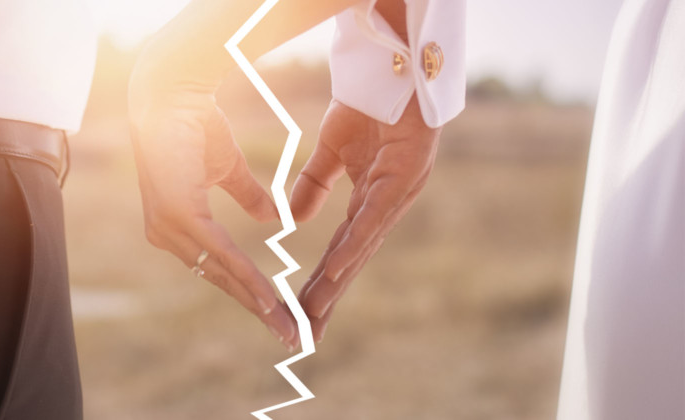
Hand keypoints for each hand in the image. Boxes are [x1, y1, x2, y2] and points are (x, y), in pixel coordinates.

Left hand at [128, 39, 298, 350]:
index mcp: (180, 225)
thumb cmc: (196, 124)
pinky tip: (269, 300)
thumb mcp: (229, 169)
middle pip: (223, 280)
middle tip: (292, 336)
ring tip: (288, 327)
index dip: (253, 292)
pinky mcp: (176, 216)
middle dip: (261, 311)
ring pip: (223, 273)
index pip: (221, 267)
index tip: (282, 314)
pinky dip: (247, 276)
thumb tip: (269, 217)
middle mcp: (170, 235)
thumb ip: (246, 195)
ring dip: (259, 303)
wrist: (174, 91)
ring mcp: (169, 228)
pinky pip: (219, 253)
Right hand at [291, 97, 440, 342]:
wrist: (393, 67)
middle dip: (329, 296)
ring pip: (362, 247)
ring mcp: (396, 194)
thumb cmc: (368, 105)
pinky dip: (355, 245)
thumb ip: (313, 184)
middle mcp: (384, 206)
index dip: (323, 281)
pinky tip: (338, 271)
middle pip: (352, 259)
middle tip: (307, 332)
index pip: (341, 249)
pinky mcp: (403, 177)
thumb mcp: (330, 151)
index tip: (302, 310)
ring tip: (315, 312)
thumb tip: (293, 217)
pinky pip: (374, 218)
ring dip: (337, 282)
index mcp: (369, 200)